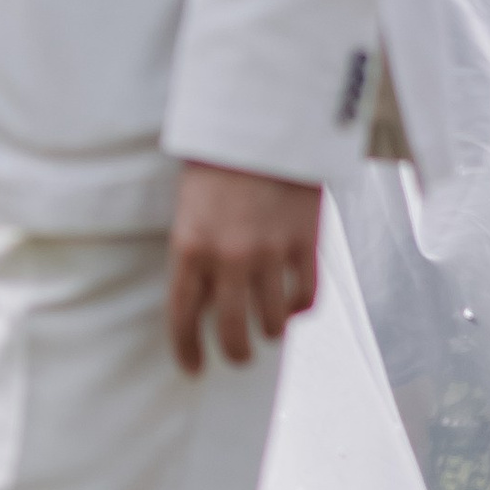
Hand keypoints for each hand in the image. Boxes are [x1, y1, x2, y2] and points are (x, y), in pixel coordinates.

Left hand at [165, 163, 321, 376]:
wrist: (261, 121)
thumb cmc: (217, 162)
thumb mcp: (189, 208)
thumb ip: (196, 254)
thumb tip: (207, 301)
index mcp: (189, 247)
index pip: (183, 316)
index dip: (187, 350)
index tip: (192, 368)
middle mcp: (228, 258)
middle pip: (232, 332)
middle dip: (235, 353)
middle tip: (239, 356)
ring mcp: (270, 253)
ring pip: (273, 321)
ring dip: (270, 331)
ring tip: (268, 327)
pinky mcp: (305, 243)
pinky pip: (307, 296)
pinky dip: (300, 308)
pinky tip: (293, 304)